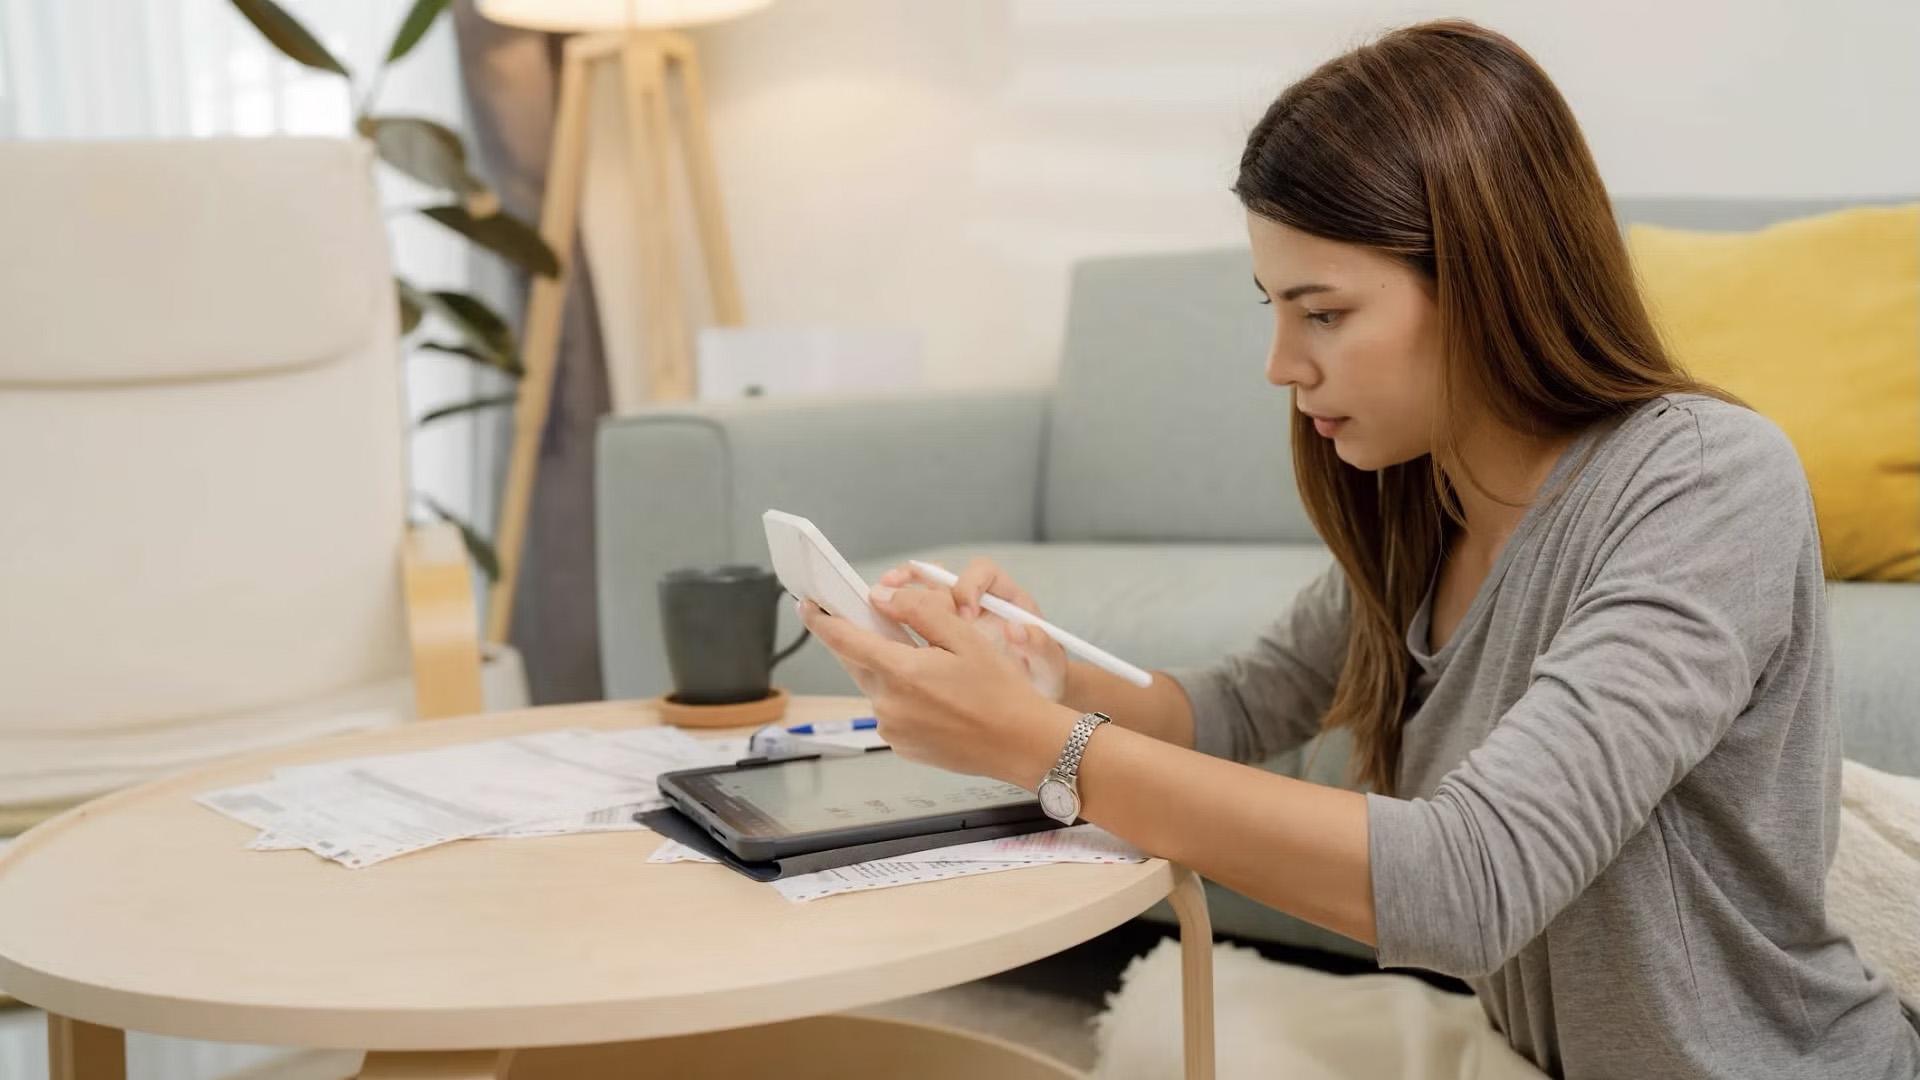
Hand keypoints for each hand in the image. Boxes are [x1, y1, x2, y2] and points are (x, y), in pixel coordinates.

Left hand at [799, 582, 1076, 785]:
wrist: (1021, 744)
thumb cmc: (1000, 690)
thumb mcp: (965, 637)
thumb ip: (919, 612)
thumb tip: (879, 597)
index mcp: (900, 672)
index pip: (844, 640)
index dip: (821, 620)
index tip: (806, 604)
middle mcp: (888, 704)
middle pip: (857, 662)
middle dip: (860, 640)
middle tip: (875, 623)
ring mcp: (892, 729)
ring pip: (876, 686)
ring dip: (888, 670)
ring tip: (928, 667)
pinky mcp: (902, 746)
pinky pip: (891, 711)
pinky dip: (902, 696)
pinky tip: (935, 695)